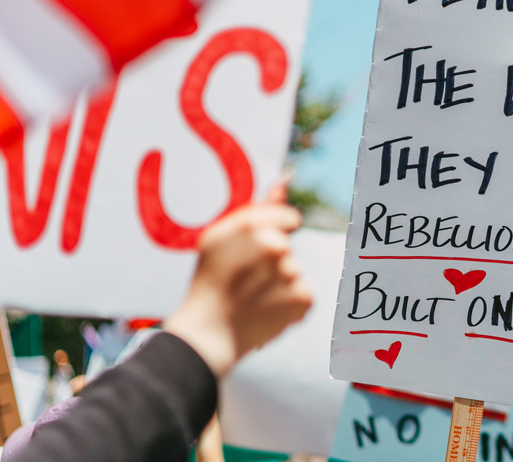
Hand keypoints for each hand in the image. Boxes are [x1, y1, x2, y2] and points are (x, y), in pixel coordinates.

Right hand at [163, 185, 309, 377]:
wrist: (209, 333)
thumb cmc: (209, 281)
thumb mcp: (219, 237)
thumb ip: (255, 207)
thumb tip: (286, 179)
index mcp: (253, 225)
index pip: (289, 218)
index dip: (275, 234)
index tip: (258, 252)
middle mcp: (276, 246)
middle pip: (288, 247)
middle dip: (274, 261)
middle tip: (247, 280)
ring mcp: (291, 273)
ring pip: (293, 271)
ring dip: (279, 284)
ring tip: (252, 298)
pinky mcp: (303, 298)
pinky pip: (302, 293)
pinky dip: (288, 303)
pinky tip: (266, 310)